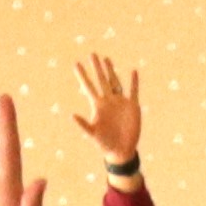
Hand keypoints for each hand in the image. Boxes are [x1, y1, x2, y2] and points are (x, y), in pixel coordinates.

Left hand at [67, 50, 143, 164]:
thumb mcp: (93, 134)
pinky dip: (133, 82)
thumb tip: (72, 115)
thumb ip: (84, 125)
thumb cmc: (105, 143)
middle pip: (101, 80)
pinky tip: (133, 72)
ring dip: (111, 71)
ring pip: (115, 82)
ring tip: (106, 59)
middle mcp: (108, 101)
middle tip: (92, 55)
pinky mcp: (132, 107)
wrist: (121, 150)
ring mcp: (120, 102)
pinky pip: (133, 92)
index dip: (82, 76)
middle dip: (97, 68)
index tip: (76, 64)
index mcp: (98, 106)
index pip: (88, 87)